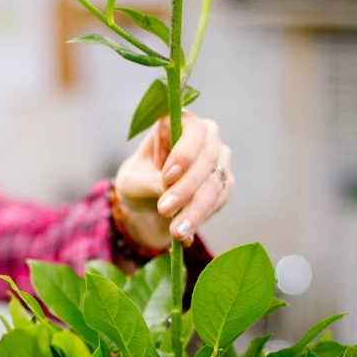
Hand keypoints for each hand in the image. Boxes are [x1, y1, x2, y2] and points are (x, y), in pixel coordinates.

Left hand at [114, 112, 232, 248]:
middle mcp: (204, 136)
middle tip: (165, 209)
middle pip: (208, 157)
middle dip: (187, 187)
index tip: (167, 177)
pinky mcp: (224, 183)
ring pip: (216, 182)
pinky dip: (201, 217)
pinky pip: (219, 200)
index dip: (184, 152)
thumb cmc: (137, 180)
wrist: (147, 202)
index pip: (193, 129)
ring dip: (195, 209)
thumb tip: (169, 190)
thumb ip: (149, 181)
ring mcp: (218, 159)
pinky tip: (185, 233)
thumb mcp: (132, 180)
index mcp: (178, 122)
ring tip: (176, 231)